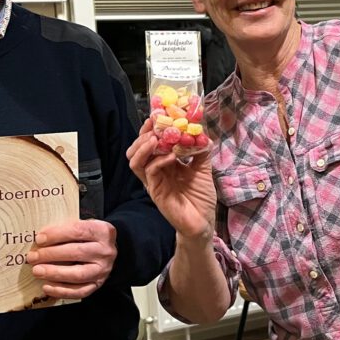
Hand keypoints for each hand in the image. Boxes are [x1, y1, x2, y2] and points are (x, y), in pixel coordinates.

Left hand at [26, 219, 116, 299]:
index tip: (39, 239)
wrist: (106, 250)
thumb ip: (65, 229)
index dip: (56, 235)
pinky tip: (46, 287)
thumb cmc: (88, 237)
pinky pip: (79, 291)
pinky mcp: (98, 284)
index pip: (78, 231)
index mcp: (103, 231)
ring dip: (54, 273)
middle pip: (76, 253)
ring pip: (78, 274)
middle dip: (51, 255)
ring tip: (37, 271)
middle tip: (33, 257)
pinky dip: (61, 290)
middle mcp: (105, 251)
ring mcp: (103, 270)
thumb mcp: (82, 226)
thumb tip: (40, 239)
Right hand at [126, 119, 215, 239]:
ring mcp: (154, 182)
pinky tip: (171, 156)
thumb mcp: (204, 170)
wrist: (202, 223)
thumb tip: (203, 133)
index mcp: (165, 164)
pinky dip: (158, 161)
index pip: (152, 143)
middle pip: (138, 150)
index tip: (158, 115)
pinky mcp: (155, 192)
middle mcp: (156, 171)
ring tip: (155, 138)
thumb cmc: (200, 198)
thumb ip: (201, 152)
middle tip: (153, 125)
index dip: (152, 129)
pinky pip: (150, 172)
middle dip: (143, 135)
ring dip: (144, 147)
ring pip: (136, 161)